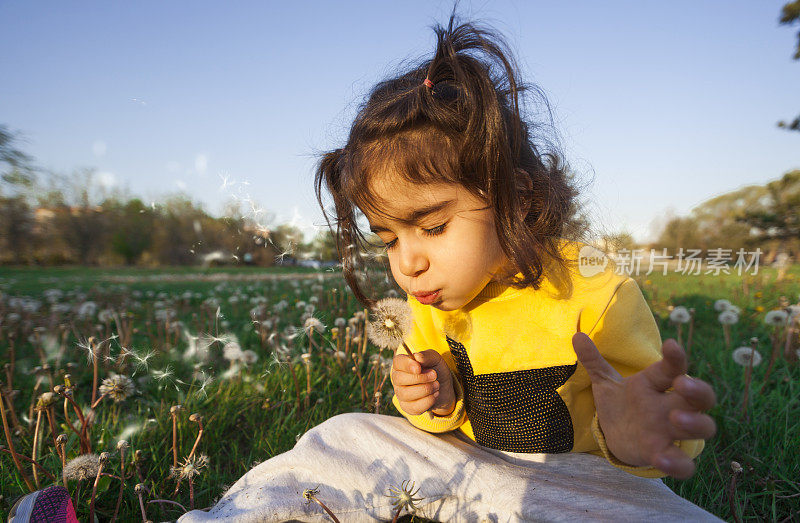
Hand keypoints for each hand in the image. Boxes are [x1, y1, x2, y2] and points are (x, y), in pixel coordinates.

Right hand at [391, 350, 454, 415]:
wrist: (444, 388)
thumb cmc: (436, 370)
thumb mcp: (436, 359)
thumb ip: (427, 356)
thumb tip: (417, 357)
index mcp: (402, 364)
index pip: (398, 362)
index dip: (407, 365)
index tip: (419, 368)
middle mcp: (398, 379)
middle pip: (399, 379)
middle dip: (419, 378)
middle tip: (434, 375)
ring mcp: (400, 394)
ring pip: (405, 394)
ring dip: (425, 390)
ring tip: (436, 385)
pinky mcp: (407, 407)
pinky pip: (413, 407)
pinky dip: (427, 401)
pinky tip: (435, 395)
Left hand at [572, 333, 716, 478]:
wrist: (615, 437)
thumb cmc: (619, 404)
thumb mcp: (605, 382)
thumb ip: (593, 360)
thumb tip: (577, 336)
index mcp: (656, 384)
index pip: (672, 367)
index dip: (675, 356)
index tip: (670, 345)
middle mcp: (670, 406)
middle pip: (702, 397)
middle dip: (698, 390)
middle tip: (682, 383)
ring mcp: (670, 432)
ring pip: (703, 427)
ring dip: (695, 423)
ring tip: (677, 418)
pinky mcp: (664, 455)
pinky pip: (683, 464)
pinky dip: (677, 463)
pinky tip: (662, 459)